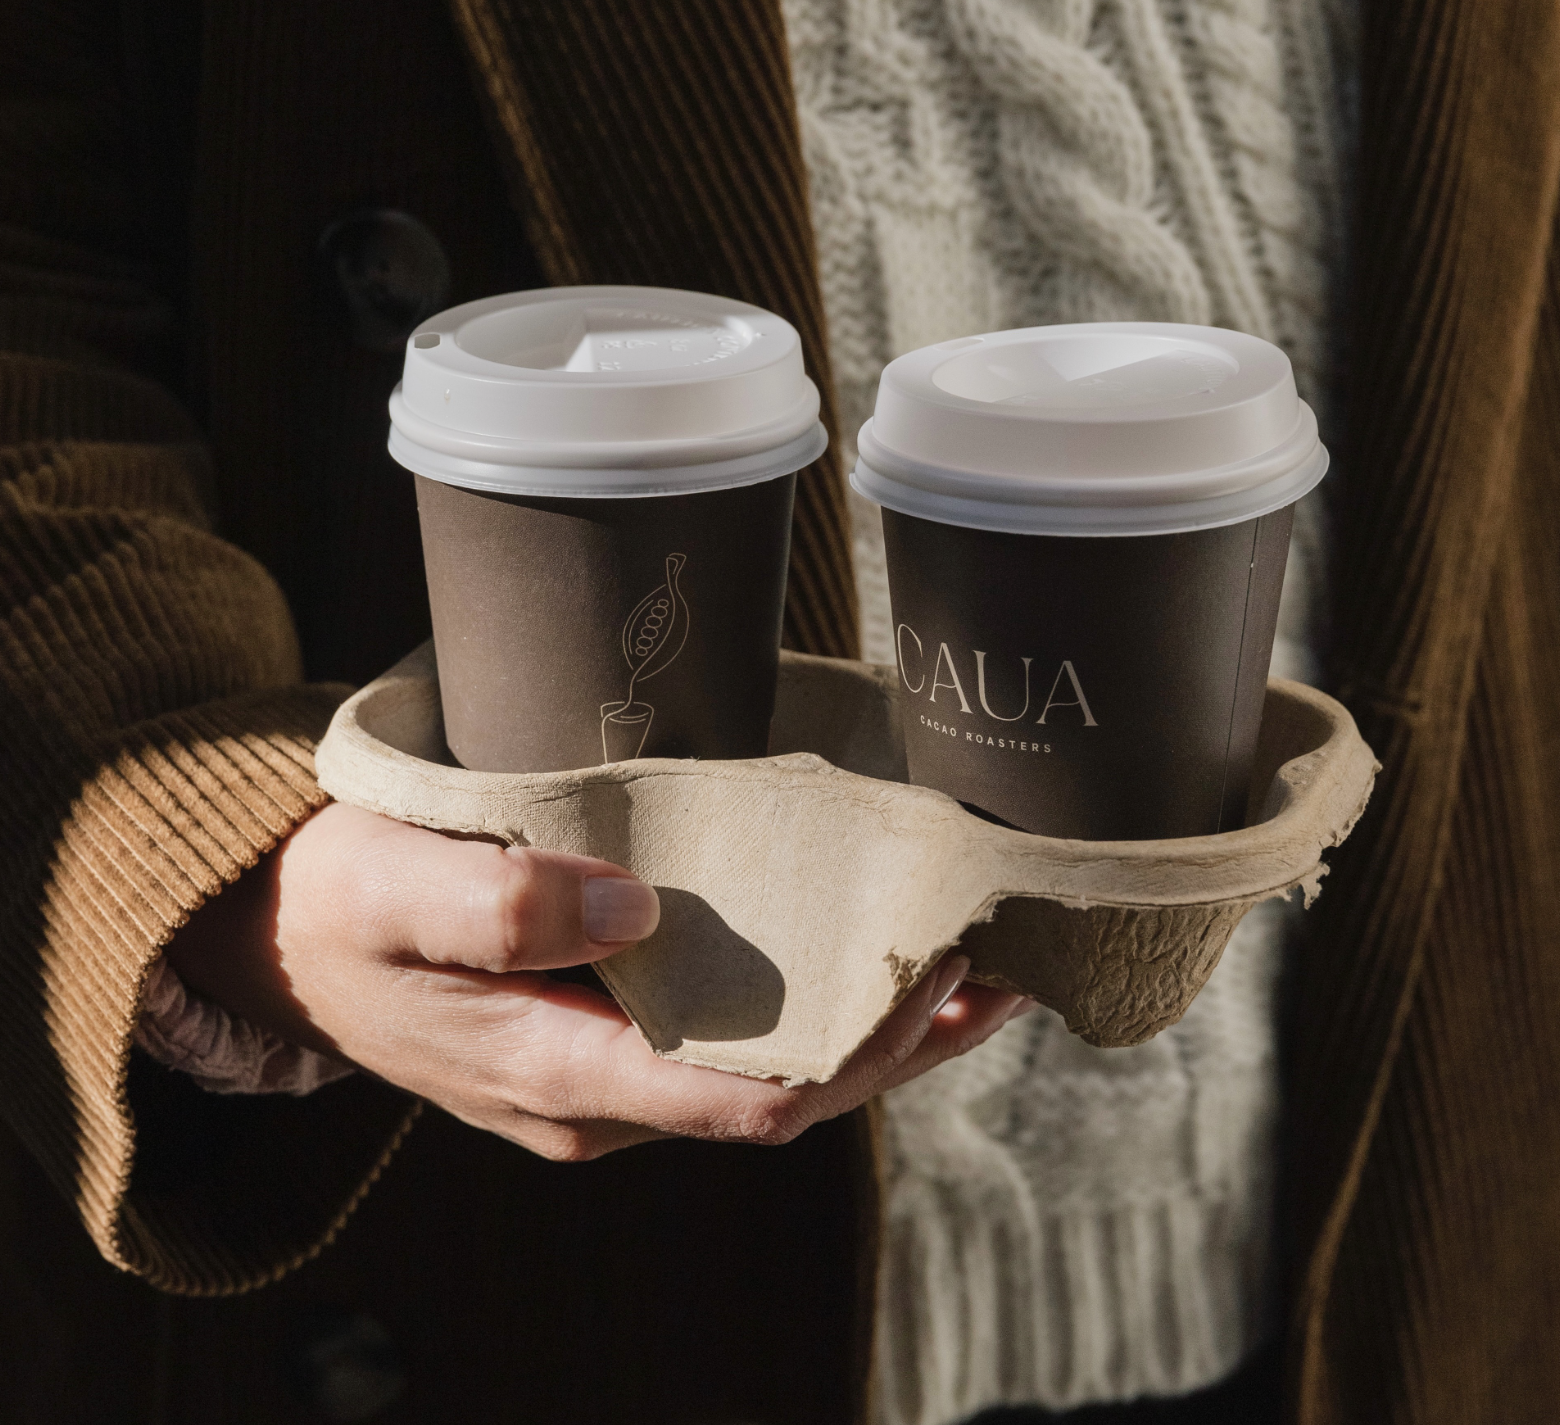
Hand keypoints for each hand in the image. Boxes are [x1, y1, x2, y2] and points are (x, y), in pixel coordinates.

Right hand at [167, 803, 1030, 1159]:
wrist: (298, 944)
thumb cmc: (346, 909)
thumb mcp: (394, 891)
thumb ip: (500, 904)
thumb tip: (636, 910)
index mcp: (561, 1076)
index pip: (743, 1095)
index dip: (855, 1048)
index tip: (936, 973)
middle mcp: (607, 1100)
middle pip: (789, 1092)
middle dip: (901, 1040)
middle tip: (1002, 961)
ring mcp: (618, 1078)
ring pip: (779, 1072)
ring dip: (883, 1030)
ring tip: (985, 966)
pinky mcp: (622, 1041)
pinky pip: (746, 1041)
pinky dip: (825, 1006)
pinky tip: (882, 961)